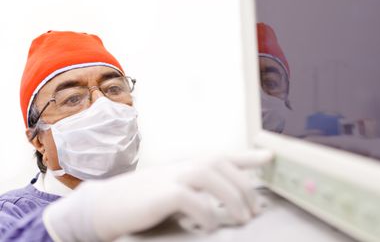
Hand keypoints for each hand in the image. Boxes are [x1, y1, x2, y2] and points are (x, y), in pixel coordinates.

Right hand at [43, 150, 273, 241]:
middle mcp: (183, 165)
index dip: (248, 155)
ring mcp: (171, 177)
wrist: (107, 205)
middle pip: (223, 165)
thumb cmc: (145, 198)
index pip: (224, 156)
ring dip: (231, 197)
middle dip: (245, 186)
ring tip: (243, 218)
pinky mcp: (161, 194)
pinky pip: (190, 199)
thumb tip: (221, 199)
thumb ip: (198, 188)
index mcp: (188, 163)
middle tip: (256, 209)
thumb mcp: (175, 187)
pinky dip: (206, 212)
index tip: (270, 156)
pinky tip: (211, 225)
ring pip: (210, 176)